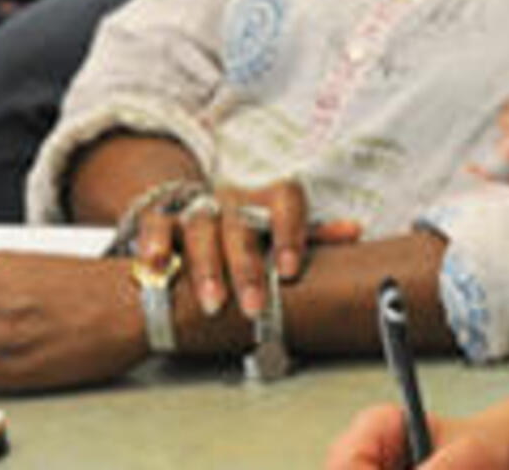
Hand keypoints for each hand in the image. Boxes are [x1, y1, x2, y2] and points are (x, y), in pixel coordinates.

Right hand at [127, 177, 361, 320]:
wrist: (189, 205)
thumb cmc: (246, 229)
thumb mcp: (277, 229)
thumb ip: (313, 235)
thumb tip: (356, 232)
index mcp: (264, 200)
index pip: (286, 200)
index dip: (291, 232)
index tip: (290, 271)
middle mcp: (231, 201)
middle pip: (240, 226)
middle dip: (247, 269)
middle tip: (254, 308)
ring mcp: (195, 208)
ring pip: (200, 229)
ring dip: (206, 268)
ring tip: (212, 305)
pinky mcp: (160, 218)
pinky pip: (154, 225)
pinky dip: (153, 246)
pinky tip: (152, 268)